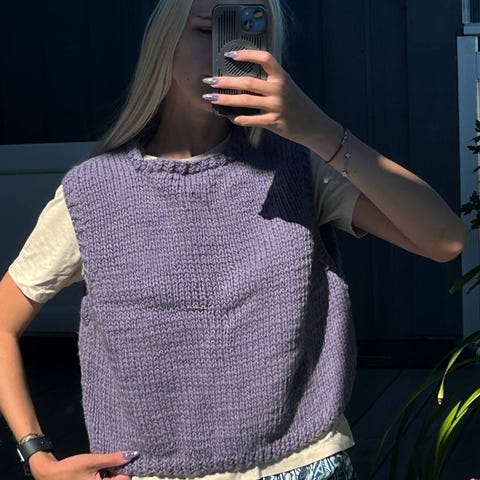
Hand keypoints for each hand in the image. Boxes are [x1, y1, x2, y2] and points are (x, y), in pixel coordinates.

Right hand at [28, 450, 137, 479]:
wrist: (50, 474)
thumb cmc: (70, 468)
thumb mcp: (93, 461)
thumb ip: (113, 459)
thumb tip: (132, 455)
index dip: (126, 468)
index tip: (124, 457)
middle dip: (118, 470)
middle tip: (114, 458)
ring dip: (112, 472)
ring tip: (106, 462)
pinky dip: (105, 475)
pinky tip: (101, 468)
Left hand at [202, 49, 327, 147]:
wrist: (313, 125)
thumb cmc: (297, 105)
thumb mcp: (287, 87)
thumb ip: (270, 82)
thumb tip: (243, 80)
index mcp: (282, 77)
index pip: (264, 58)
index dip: (247, 54)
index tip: (230, 54)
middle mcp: (279, 90)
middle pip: (248, 82)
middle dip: (226, 81)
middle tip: (210, 80)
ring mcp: (276, 106)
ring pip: (246, 101)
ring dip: (226, 99)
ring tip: (211, 97)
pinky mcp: (274, 122)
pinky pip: (252, 120)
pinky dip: (240, 118)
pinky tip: (230, 117)